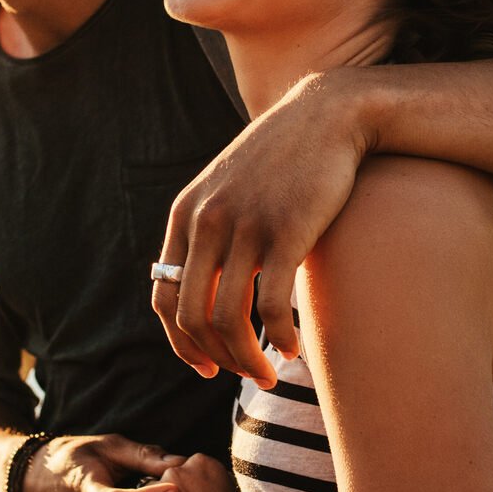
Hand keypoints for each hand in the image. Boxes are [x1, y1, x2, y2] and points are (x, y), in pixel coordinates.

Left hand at [152, 71, 367, 385]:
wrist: (328, 115)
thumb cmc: (282, 160)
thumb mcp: (228, 188)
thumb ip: (210, 230)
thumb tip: (204, 287)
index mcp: (185, 214)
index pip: (164, 296)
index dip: (180, 341)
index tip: (206, 365)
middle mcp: (206, 221)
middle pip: (193, 315)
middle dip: (217, 358)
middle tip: (245, 376)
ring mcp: (245, 226)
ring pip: (229, 318)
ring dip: (247, 360)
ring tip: (269, 375)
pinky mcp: (286, 232)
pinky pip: (271, 306)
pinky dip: (279, 338)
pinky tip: (293, 349)